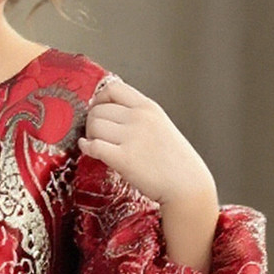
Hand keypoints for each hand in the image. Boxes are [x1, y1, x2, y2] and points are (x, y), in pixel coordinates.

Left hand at [79, 75, 217, 208]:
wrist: (187, 184)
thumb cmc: (176, 160)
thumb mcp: (161, 125)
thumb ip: (139, 116)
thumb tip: (109, 112)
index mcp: (149, 107)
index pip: (113, 88)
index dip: (99, 99)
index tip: (98, 110)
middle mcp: (139, 118)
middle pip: (98, 109)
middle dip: (92, 121)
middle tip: (96, 133)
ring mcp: (131, 137)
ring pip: (93, 126)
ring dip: (89, 135)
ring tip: (96, 143)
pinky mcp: (123, 158)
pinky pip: (93, 146)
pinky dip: (86, 147)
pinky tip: (88, 149)